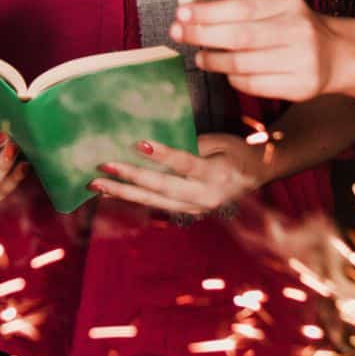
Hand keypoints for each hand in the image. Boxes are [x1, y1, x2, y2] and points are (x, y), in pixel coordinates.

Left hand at [88, 134, 263, 217]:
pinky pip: (156, 205)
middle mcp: (205, 197)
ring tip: (96, 184)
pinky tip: (110, 193)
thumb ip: (193, 146)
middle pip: (163, 187)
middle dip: (131, 177)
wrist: (258, 176)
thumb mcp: (221, 142)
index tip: (138, 143)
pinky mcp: (188, 213)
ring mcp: (196, 209)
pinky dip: (132, 198)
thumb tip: (157, 149)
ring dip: (123, 192)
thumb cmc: (238, 152)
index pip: (185, 164)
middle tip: (103, 166)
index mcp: (218, 174)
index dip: (162, 154)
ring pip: (154, 201)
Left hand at [170, 0, 344, 101]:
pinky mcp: (301, 86)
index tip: (181, 13)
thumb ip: (235, 6)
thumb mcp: (271, 4)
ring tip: (201, 57)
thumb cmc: (291, 25)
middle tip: (178, 33)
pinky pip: (253, 84)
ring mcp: (301, 59)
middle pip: (239, 37)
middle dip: (202, 36)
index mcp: (287, 2)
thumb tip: (191, 10)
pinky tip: (227, 71)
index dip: (207, 13)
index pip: (240, 7)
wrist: (336, 53)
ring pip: (242, 64)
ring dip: (213, 61)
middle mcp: (297, 29)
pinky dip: (233, 78)